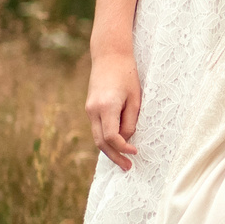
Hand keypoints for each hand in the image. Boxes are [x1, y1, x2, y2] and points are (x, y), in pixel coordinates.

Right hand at [86, 50, 141, 169]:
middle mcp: (93, 110)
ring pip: (97, 137)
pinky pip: (97, 129)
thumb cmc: (127, 74)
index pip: (111, 137)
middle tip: (128, 167)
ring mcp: (89, 109)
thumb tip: (127, 139)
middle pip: (100, 142)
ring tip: (124, 161)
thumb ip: (130, 121)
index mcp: (106, 107)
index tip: (135, 152)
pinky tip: (118, 146)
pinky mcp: (90, 108)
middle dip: (114, 157)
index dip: (123, 149)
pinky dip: (106, 139)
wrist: (109, 55)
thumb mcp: (135, 98)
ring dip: (109, 150)